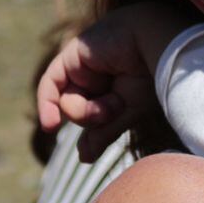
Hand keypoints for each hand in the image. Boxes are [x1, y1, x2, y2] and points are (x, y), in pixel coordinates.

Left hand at [35, 4, 189, 159]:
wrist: (156, 43)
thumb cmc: (152, 76)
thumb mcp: (129, 112)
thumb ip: (103, 132)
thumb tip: (84, 158)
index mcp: (117, 90)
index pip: (94, 117)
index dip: (91, 135)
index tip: (87, 155)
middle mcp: (99, 79)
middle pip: (79, 112)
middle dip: (94, 118)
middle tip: (115, 110)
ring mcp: (85, 67)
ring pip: (67, 102)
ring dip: (83, 110)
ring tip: (106, 102)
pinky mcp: (72, 56)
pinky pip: (50, 84)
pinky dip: (46, 105)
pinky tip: (50, 125)